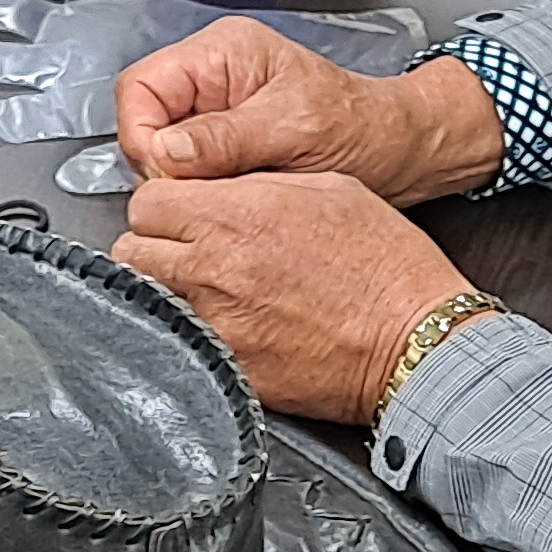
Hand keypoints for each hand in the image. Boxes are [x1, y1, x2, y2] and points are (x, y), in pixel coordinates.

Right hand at [118, 19, 505, 198]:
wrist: (401, 154)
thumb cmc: (363, 129)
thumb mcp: (293, 131)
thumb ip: (225, 138)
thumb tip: (165, 151)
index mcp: (223, 53)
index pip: (141, 87)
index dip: (142, 134)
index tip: (164, 176)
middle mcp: (211, 76)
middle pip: (144, 120)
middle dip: (164, 164)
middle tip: (200, 193)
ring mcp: (215, 112)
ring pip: (162, 152)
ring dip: (184, 182)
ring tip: (227, 195)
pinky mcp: (224, 145)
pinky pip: (188, 171)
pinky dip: (201, 193)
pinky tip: (231, 200)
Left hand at [118, 171, 477, 422]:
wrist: (417, 339)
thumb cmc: (386, 265)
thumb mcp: (327, 187)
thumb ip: (256, 183)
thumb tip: (215, 186)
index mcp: (236, 215)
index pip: (147, 199)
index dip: (162, 202)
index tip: (177, 209)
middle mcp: (215, 268)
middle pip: (133, 249)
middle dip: (153, 243)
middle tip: (182, 248)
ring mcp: (218, 324)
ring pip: (149, 300)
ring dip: (164, 289)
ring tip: (201, 287)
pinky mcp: (230, 368)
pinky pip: (182, 344)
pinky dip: (192, 334)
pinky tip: (224, 325)